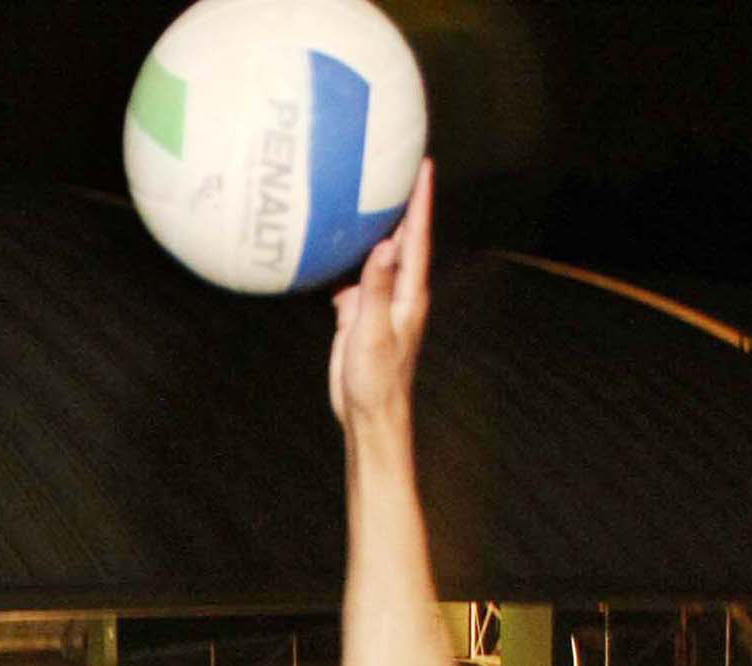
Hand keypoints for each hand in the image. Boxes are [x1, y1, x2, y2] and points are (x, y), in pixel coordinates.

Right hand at [326, 163, 433, 428]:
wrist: (368, 414)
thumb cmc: (376, 381)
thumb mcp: (373, 332)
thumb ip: (378, 288)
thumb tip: (388, 244)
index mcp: (410, 293)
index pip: (417, 237)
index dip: (420, 200)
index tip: (424, 166)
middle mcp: (398, 292)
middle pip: (401, 238)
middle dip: (401, 202)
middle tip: (396, 165)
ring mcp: (378, 303)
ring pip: (376, 257)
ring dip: (370, 228)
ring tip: (360, 196)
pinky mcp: (359, 316)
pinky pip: (353, 279)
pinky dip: (343, 260)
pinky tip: (327, 247)